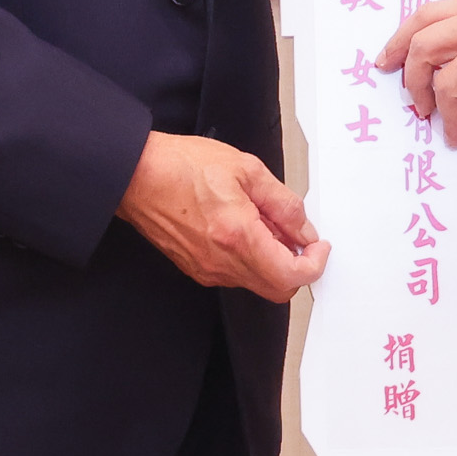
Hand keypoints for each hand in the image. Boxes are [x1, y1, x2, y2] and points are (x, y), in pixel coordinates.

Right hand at [120, 130, 328, 300]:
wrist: (137, 175)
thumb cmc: (182, 166)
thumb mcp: (246, 169)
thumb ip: (283, 203)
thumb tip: (304, 229)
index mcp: (238, 236)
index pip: (291, 276)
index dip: (315, 264)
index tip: (319, 246)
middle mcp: (222, 262)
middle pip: (277, 289)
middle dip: (296, 266)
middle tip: (296, 236)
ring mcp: (206, 269)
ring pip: (256, 282)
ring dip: (272, 261)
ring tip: (263, 222)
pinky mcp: (195, 269)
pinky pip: (235, 275)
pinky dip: (250, 259)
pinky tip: (243, 229)